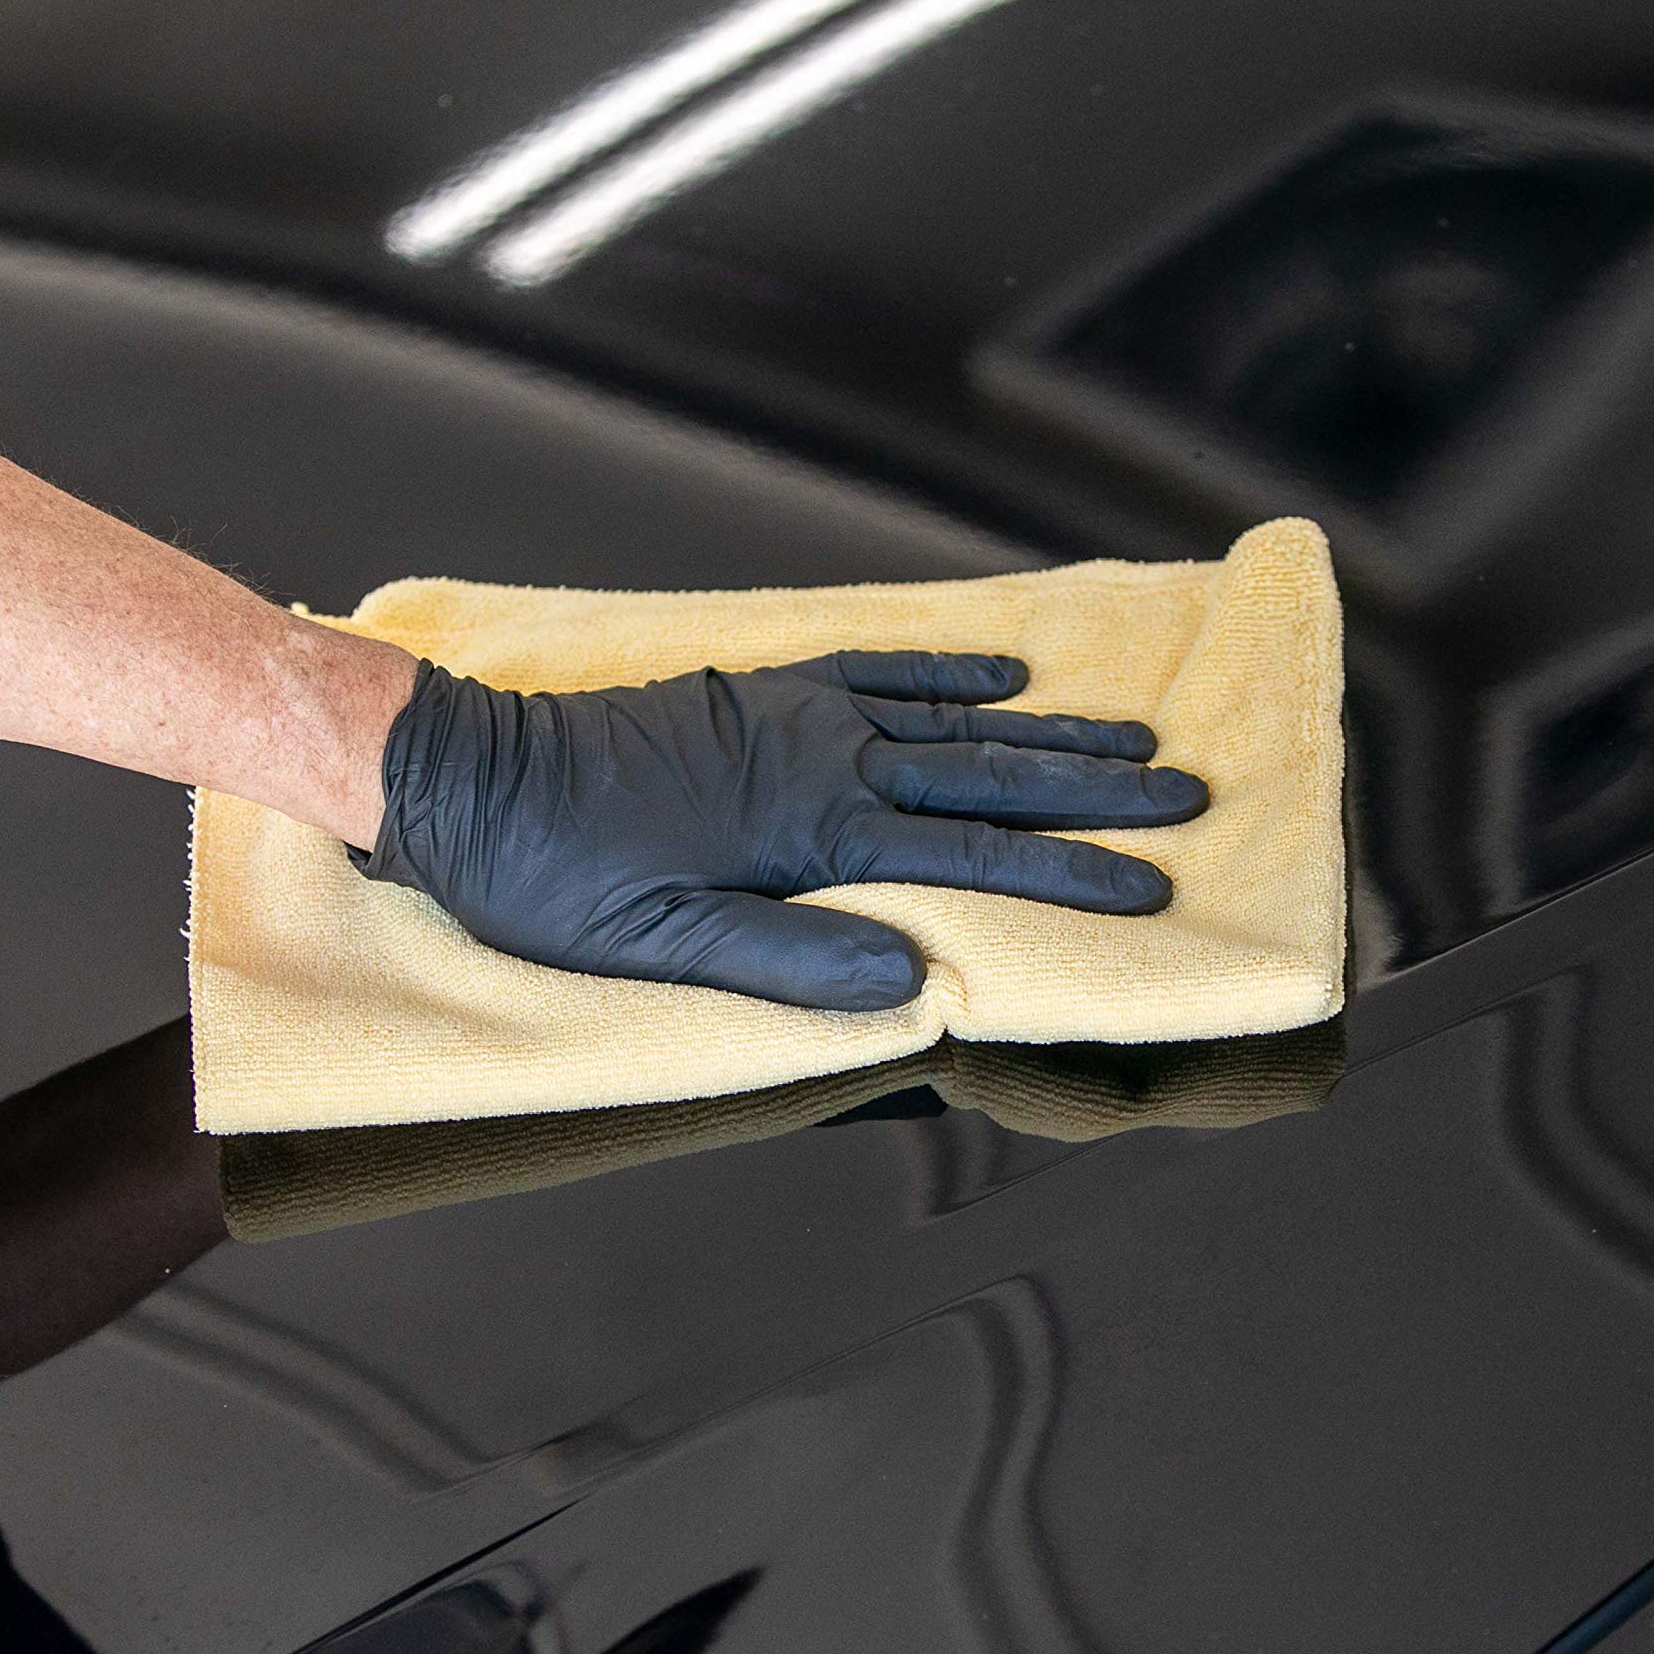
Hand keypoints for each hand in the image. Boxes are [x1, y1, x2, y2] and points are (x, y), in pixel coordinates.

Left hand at [352, 651, 1208, 1008]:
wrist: (467, 777)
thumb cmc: (553, 881)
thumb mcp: (659, 949)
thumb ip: (789, 964)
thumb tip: (911, 983)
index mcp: (811, 833)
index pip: (971, 859)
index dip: (1068, 874)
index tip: (1151, 886)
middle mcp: (824, 761)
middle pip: (987, 778)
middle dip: (1092, 793)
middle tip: (1185, 796)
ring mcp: (796, 715)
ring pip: (951, 722)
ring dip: (1045, 733)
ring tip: (1131, 737)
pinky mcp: (761, 691)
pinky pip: (878, 670)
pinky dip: (948, 672)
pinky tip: (1004, 674)